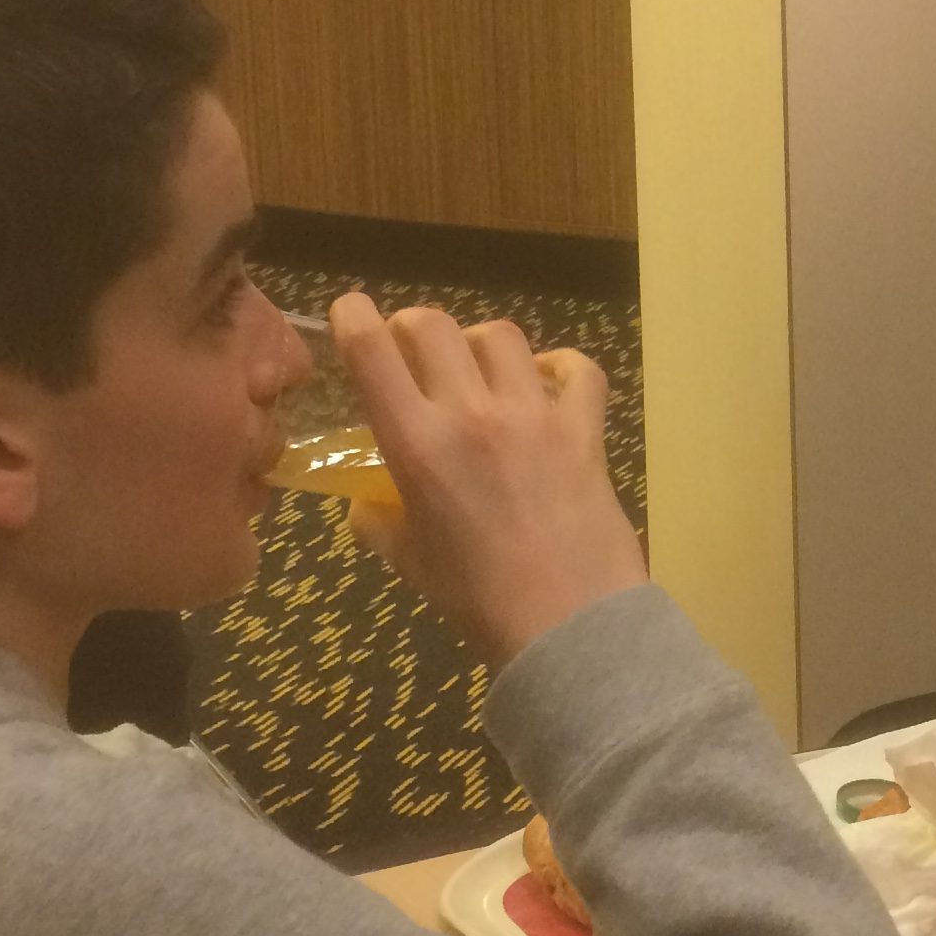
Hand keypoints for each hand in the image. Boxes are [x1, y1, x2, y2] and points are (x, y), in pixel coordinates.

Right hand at [327, 294, 646, 666]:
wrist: (567, 623)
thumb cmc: (477, 600)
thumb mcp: (410, 563)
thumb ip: (379, 522)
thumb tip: (367, 502)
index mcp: (417, 443)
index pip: (370, 350)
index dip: (354, 316)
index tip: (351, 311)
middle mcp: (471, 412)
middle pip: (433, 325)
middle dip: (413, 326)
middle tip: (412, 347)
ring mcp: (533, 414)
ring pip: (501, 336)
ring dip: (479, 342)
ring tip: (478, 365)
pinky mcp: (584, 428)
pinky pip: (578, 370)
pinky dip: (563, 366)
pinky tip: (551, 380)